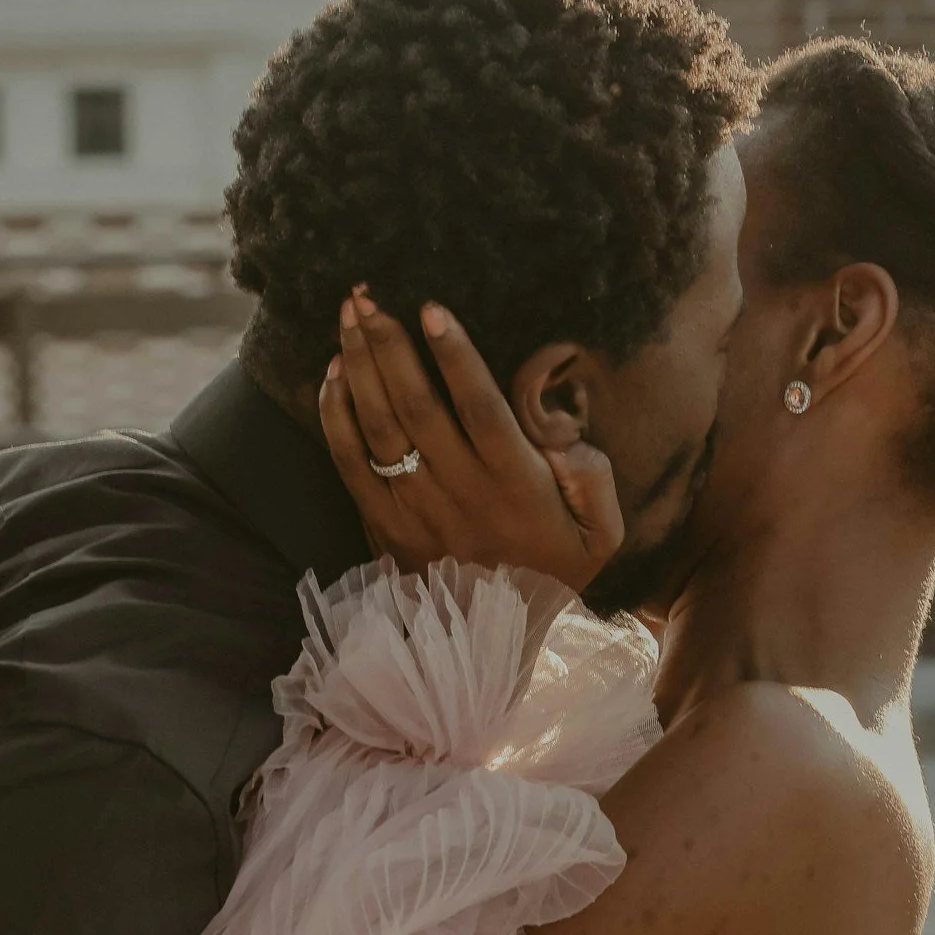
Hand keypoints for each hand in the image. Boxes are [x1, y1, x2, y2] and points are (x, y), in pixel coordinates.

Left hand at [319, 290, 622, 590]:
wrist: (499, 641)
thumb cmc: (555, 569)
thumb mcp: (601, 528)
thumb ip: (590, 471)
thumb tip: (556, 428)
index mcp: (514, 482)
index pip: (479, 405)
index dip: (455, 355)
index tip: (432, 307)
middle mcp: (460, 491)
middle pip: (417, 405)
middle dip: (389, 343)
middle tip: (368, 294)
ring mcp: (415, 509)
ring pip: (379, 426)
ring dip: (359, 366)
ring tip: (348, 316)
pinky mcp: (382, 526)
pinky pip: (350, 464)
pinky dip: (336, 417)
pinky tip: (333, 375)